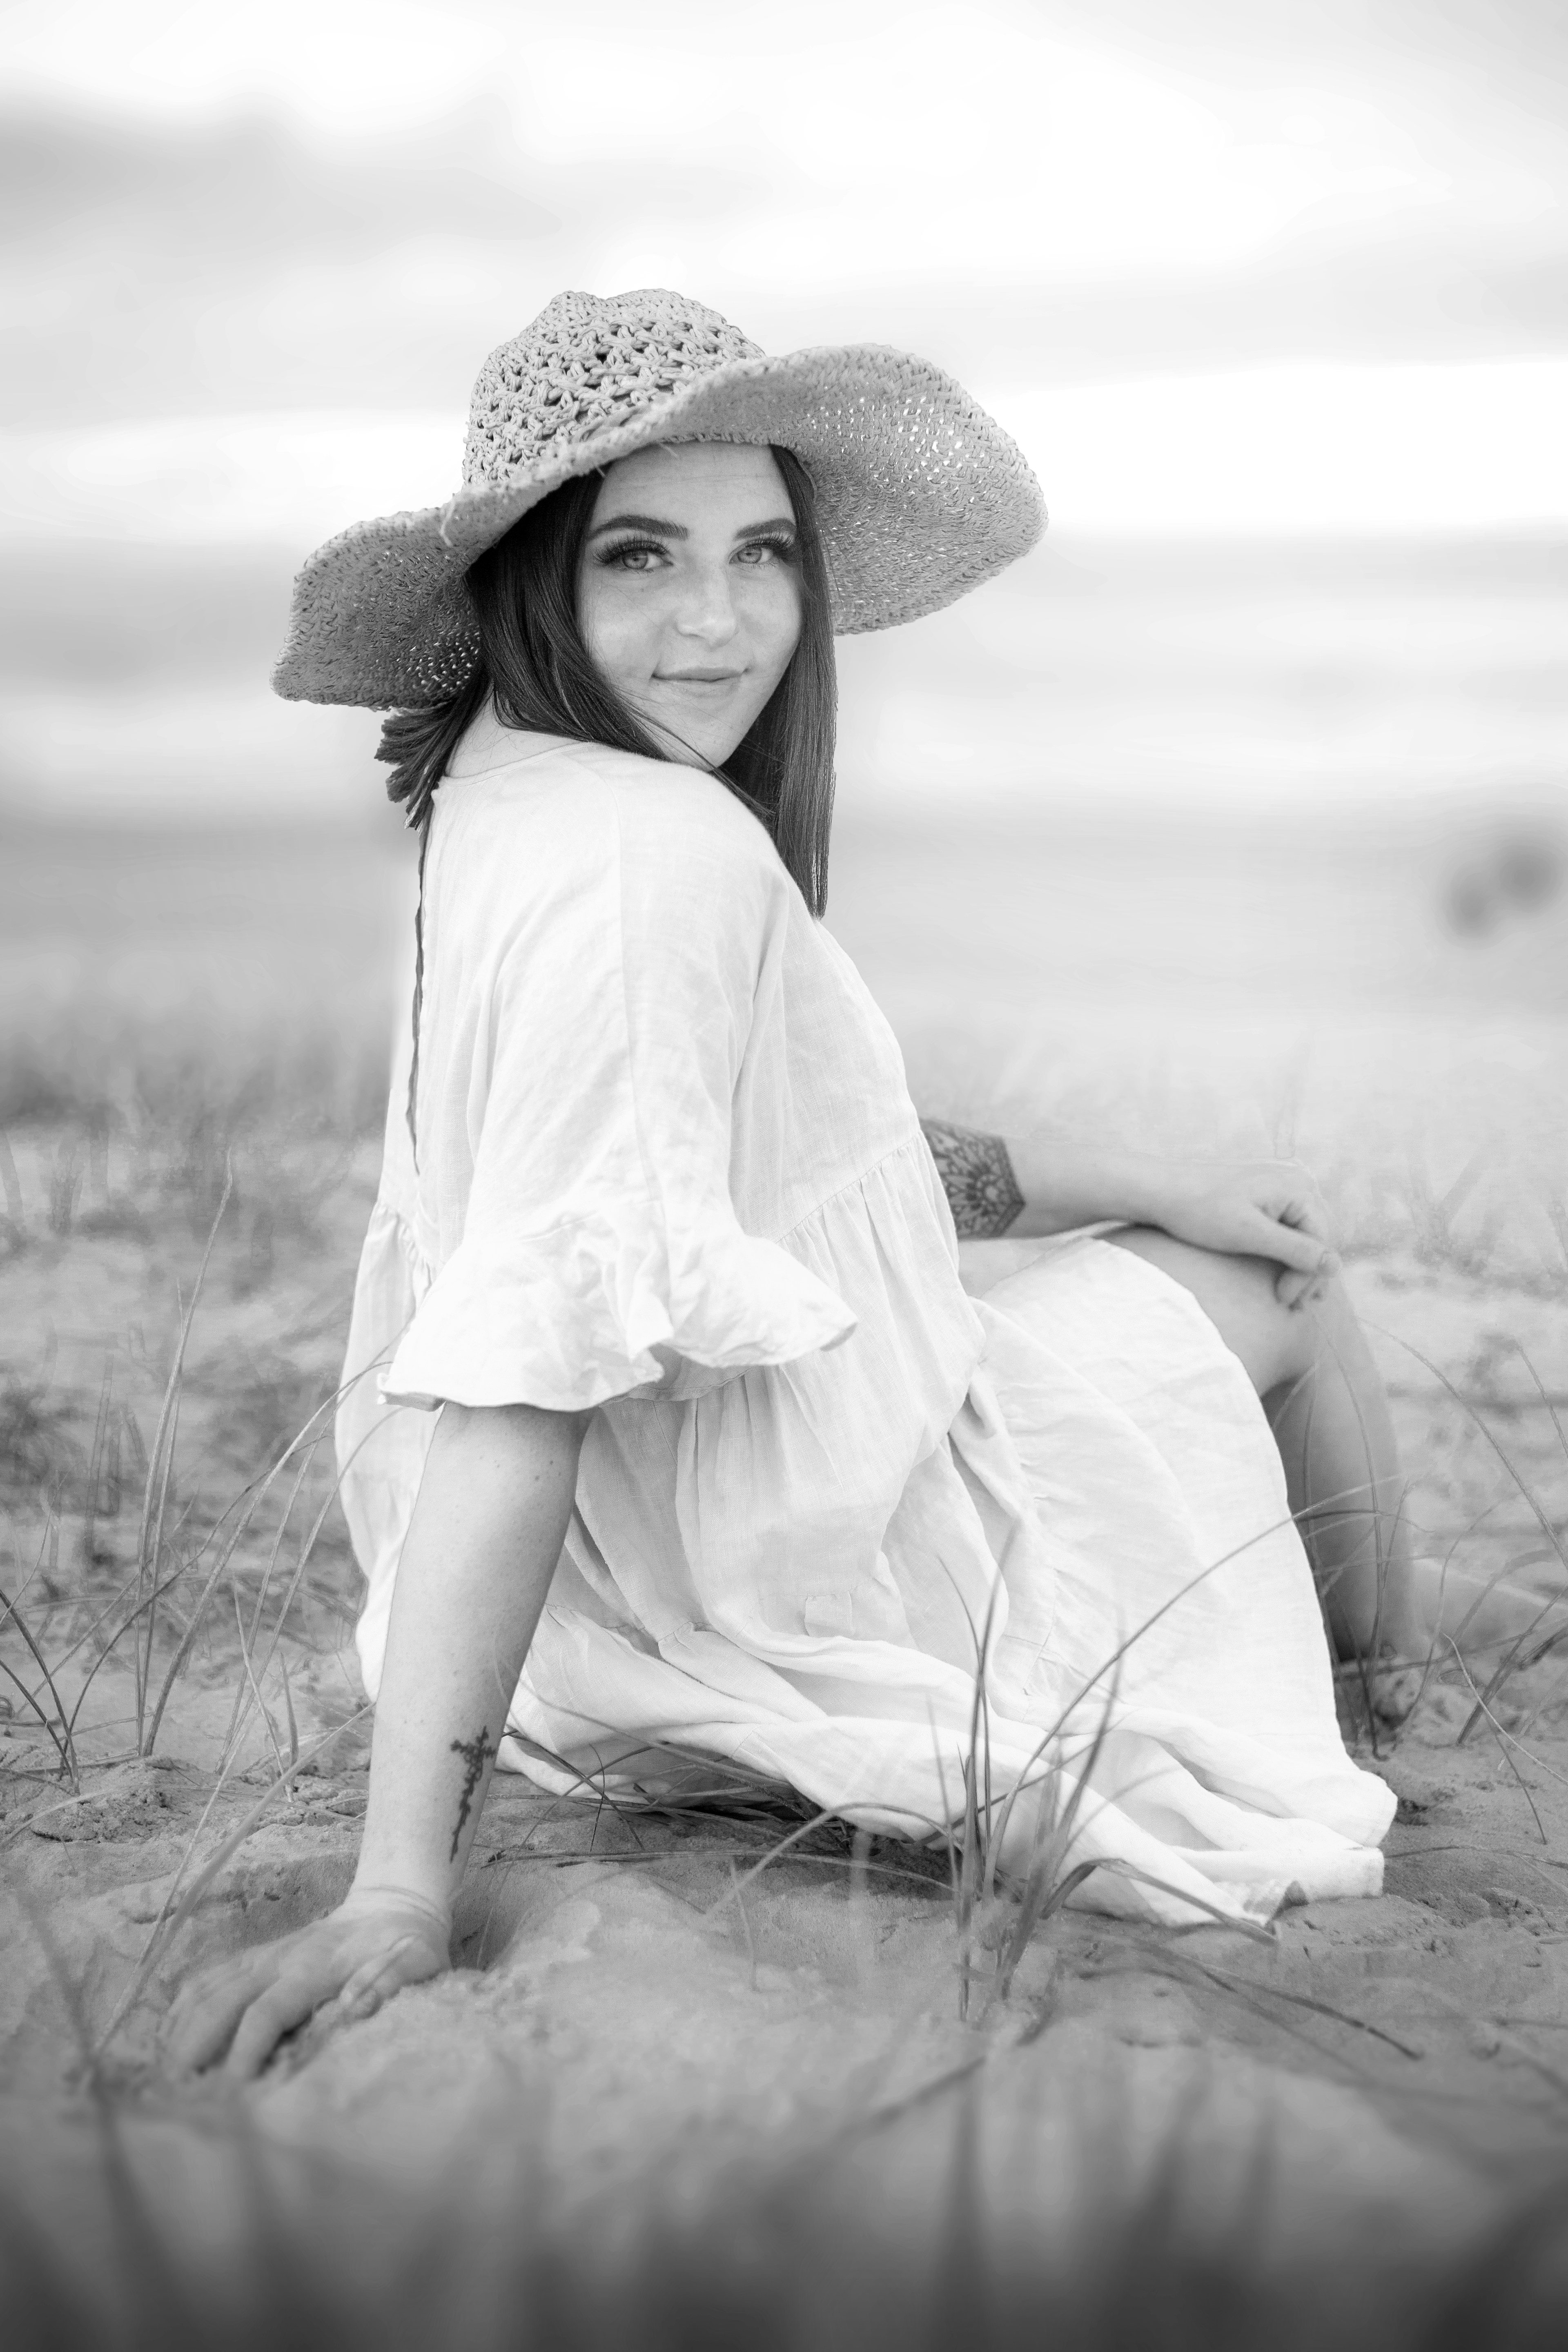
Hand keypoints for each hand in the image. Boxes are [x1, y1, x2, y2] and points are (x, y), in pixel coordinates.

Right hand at [161, 1884, 450, 2080]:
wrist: (393, 1903)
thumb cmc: (406, 1945)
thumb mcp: (413, 1964)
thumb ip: (385, 1984)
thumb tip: (352, 2008)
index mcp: (313, 1969)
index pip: (266, 2012)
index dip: (246, 2050)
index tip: (233, 2089)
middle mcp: (278, 1960)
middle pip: (221, 2001)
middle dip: (195, 2045)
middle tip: (178, 2090)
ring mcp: (263, 1956)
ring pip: (207, 1987)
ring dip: (182, 2027)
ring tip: (164, 2072)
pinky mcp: (257, 1957)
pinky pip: (209, 1977)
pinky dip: (184, 2005)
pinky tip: (170, 2034)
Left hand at [1142, 1155, 1337, 1309]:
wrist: (1160, 1190)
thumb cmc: (1200, 1211)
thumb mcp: (1250, 1234)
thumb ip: (1295, 1250)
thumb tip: (1335, 1267)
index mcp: (1297, 1187)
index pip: (1320, 1242)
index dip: (1307, 1277)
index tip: (1285, 1303)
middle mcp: (1295, 1182)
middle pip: (1315, 1239)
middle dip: (1307, 1275)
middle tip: (1296, 1308)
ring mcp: (1280, 1188)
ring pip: (1302, 1236)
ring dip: (1298, 1268)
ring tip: (1293, 1299)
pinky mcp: (1264, 1197)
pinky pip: (1286, 1229)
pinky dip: (1284, 1254)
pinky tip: (1281, 1275)